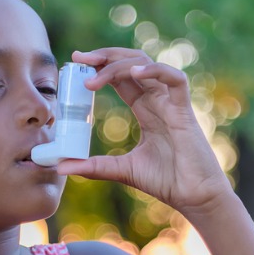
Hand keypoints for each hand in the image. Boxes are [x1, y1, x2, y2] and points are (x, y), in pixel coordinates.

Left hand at [57, 48, 231, 214]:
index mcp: (145, 109)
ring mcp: (171, 103)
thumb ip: (93, 166)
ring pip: (147, 66)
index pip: (120, 77)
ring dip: (119, 65)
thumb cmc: (166, 181)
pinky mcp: (184, 111)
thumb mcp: (121, 170)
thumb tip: (60, 166)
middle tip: (80, 57)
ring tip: (96, 74)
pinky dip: (156, 71)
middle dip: (105, 56)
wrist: (193, 198)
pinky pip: (175, 79)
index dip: (100, 66)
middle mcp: (158, 100)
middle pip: (131, 63)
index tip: (76, 62)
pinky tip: (136, 74)